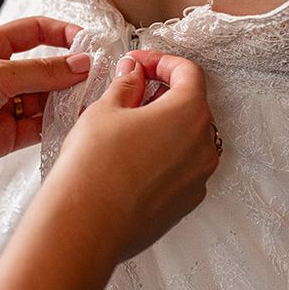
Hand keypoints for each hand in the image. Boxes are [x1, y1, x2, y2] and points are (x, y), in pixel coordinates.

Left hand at [0, 17, 90, 198]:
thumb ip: (43, 71)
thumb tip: (81, 63)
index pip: (34, 31)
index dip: (62, 33)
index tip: (89, 42)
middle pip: (45, 68)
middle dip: (71, 73)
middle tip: (99, 79)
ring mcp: (2, 107)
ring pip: (45, 100)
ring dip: (67, 101)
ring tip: (91, 103)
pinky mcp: (4, 137)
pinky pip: (38, 128)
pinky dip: (56, 126)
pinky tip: (74, 125)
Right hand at [46, 50, 219, 262]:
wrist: (84, 227)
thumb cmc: (94, 166)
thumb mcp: (105, 110)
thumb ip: (127, 85)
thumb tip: (134, 74)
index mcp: (190, 113)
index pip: (188, 72)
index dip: (161, 61)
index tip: (139, 63)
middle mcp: (204, 146)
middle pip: (191, 105)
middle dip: (162, 92)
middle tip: (130, 90)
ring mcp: (198, 178)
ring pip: (187, 138)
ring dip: (163, 124)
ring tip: (126, 125)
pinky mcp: (185, 203)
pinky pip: (181, 167)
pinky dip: (163, 154)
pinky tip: (131, 157)